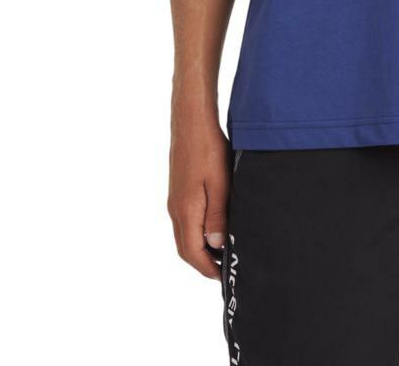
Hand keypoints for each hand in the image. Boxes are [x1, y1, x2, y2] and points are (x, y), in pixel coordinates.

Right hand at [167, 115, 231, 279]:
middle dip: (202, 263)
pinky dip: (196, 233)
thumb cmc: (208, 148)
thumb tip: (216, 245)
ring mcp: (175, 199)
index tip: (223, 277)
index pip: (192, 252)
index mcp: (185, 210)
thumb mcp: (220, 183)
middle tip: (223, 270)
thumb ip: (217, 216)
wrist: (191, 121)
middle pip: (184, 248)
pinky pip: (184, 221)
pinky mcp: (178, 190)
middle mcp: (175, 209)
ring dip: (199, 248)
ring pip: (184, 235)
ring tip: (221, 252)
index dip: (207, 268)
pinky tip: (213, 227)